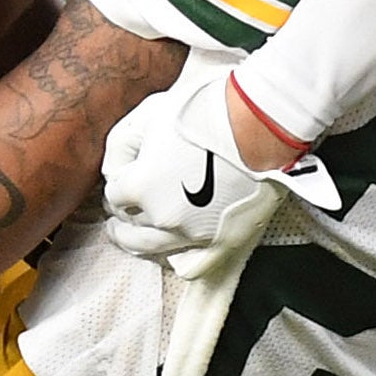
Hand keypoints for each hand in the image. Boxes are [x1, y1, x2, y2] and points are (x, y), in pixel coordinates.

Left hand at [99, 62, 331, 280]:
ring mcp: (194, 233)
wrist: (261, 122)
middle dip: (121, 217)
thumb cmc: (208, 111)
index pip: (114, 195)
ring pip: (152, 249)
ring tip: (132, 236)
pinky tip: (170, 252)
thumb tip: (115, 171)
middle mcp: (163, 216)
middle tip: (118, 213)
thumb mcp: (148, 113)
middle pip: (129, 226)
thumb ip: (120, 145)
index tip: (124, 180)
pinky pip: (192, 265)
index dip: (117, 184)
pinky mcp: (223, 241)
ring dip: (137, 242)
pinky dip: (176, 259)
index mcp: (141, 186)